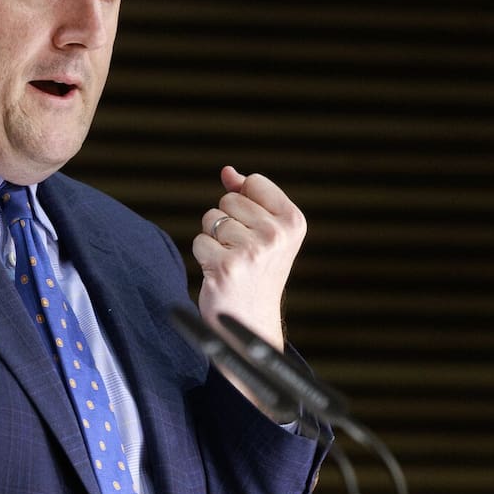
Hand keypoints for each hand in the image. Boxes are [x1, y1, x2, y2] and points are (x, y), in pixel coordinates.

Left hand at [192, 167, 305, 352]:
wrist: (252, 322)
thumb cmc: (256, 271)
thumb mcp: (263, 230)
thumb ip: (247, 196)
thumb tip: (228, 171)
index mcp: (293, 221)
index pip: (253, 182)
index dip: (244, 204)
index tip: (255, 230)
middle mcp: (277, 235)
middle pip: (229, 199)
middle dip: (227, 222)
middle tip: (241, 252)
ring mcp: (253, 251)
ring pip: (212, 219)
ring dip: (214, 240)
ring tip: (231, 262)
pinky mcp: (227, 266)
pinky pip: (199, 241)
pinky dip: (203, 256)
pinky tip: (220, 273)